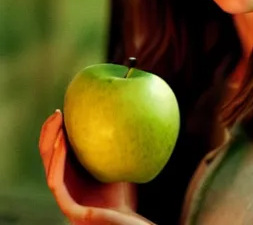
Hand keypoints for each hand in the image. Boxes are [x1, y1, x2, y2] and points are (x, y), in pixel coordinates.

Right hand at [39, 110, 153, 224]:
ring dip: (50, 144)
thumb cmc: (128, 192)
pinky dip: (57, 162)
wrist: (132, 223)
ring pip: (50, 169)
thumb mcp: (120, 161)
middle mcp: (67, 187)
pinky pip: (56, 184)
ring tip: (57, 123)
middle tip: (58, 111)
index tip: (66, 108)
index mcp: (74, 177)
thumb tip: (127, 109)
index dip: (58, 131)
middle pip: (50, 158)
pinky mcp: (70, 210)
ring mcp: (67, 199)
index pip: (60, 151)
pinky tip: (63, 145)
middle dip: (50, 133)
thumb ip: (117, 142)